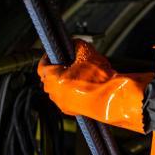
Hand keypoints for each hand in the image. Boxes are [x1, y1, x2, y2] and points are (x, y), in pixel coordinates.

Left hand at [37, 40, 152, 132]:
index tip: (53, 54)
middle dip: (55, 70)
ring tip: (77, 74)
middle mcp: (55, 93)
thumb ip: (75, 44)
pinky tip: (84, 86)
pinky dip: (70, 92)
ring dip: (63, 82)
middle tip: (66, 63)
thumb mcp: (87, 51)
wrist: (113, 98)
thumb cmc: (99, 78)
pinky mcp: (72, 111)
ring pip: (57, 90)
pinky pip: (66, 99)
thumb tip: (73, 43)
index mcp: (54, 79)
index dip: (47, 58)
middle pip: (48, 79)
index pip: (42, 66)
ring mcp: (63, 104)